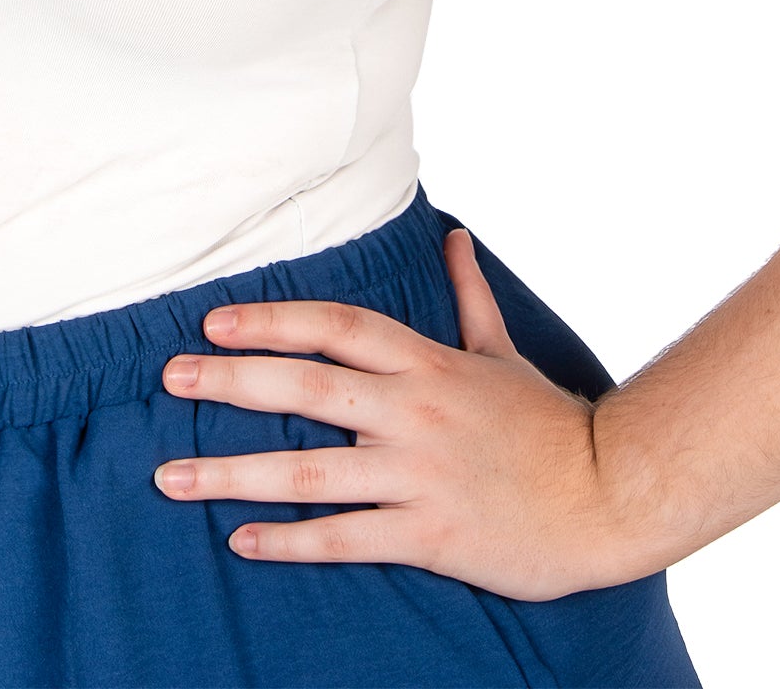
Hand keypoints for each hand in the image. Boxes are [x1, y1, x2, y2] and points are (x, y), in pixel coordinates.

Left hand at [153, 226, 640, 599]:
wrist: (608, 495)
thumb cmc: (548, 424)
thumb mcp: (503, 351)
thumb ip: (467, 296)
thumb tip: (454, 236)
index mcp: (428, 363)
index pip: (335, 328)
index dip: (272, 320)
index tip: (214, 322)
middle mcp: (415, 411)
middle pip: (307, 388)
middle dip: (231, 381)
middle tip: (171, 379)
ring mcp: (420, 474)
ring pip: (312, 471)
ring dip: (235, 475)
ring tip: (173, 478)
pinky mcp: (431, 533)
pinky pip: (348, 537)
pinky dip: (291, 540)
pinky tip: (242, 542)